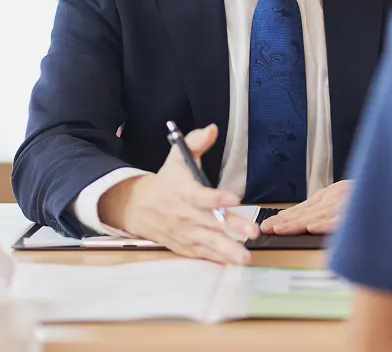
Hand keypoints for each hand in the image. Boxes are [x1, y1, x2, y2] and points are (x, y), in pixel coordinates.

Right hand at [98, 124, 259, 263]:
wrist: (139, 207)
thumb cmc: (167, 181)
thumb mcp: (177, 158)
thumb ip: (196, 142)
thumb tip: (212, 129)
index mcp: (184, 191)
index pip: (201, 195)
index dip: (217, 198)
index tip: (234, 199)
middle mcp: (185, 214)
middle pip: (210, 222)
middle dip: (231, 228)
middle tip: (251, 232)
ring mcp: (186, 233)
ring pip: (208, 242)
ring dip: (227, 250)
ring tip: (245, 257)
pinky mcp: (186, 246)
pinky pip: (202, 254)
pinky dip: (216, 260)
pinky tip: (232, 263)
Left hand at [259, 180, 350, 234]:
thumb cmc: (365, 196)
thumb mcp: (344, 197)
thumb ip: (318, 208)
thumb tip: (289, 216)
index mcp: (331, 195)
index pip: (303, 209)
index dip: (284, 217)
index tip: (268, 224)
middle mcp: (336, 198)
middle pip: (307, 213)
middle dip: (285, 222)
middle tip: (267, 228)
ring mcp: (346, 205)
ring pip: (318, 216)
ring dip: (298, 223)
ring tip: (280, 229)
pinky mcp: (358, 212)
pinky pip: (342, 220)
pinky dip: (326, 224)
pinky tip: (312, 227)